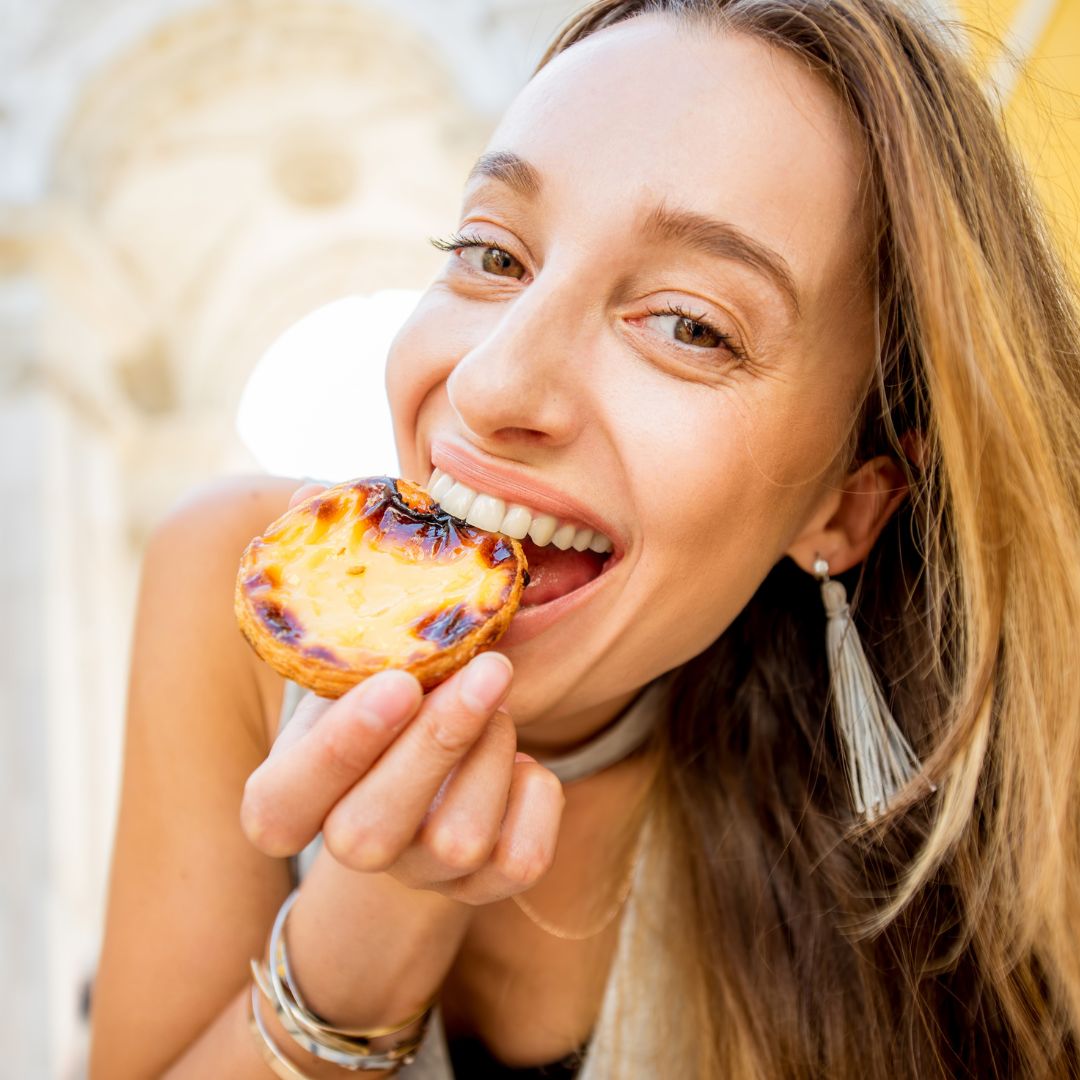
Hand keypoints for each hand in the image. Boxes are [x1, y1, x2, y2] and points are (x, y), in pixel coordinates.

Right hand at [240, 486, 564, 905]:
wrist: (423, 780)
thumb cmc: (376, 698)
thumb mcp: (343, 648)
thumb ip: (328, 579)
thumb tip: (313, 492)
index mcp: (290, 796)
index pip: (279, 808)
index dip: (334, 752)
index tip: (393, 682)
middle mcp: (348, 847)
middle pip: (369, 833)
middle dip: (437, 742)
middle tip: (488, 668)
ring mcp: (419, 875)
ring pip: (455, 841)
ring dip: (490, 755)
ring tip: (497, 694)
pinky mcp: (484, 886)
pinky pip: (520, 860)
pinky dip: (538, 798)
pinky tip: (529, 760)